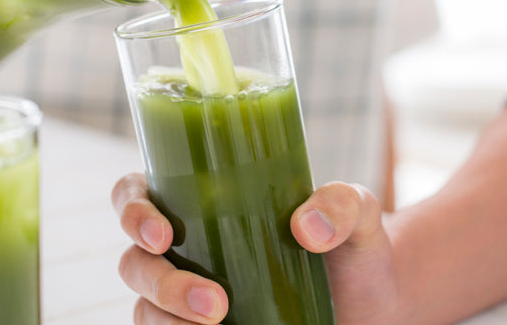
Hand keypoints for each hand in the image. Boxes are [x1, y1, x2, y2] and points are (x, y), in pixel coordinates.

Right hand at [111, 173, 402, 323]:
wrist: (374, 305)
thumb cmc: (352, 246)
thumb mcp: (357, 214)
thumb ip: (342, 204)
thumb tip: (306, 228)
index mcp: (197, 201)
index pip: (134, 194)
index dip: (132, 211)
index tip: (163, 235)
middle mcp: (182, 248)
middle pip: (135, 262)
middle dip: (162, 284)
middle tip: (214, 303)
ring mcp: (187, 295)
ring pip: (144, 309)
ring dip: (167, 322)